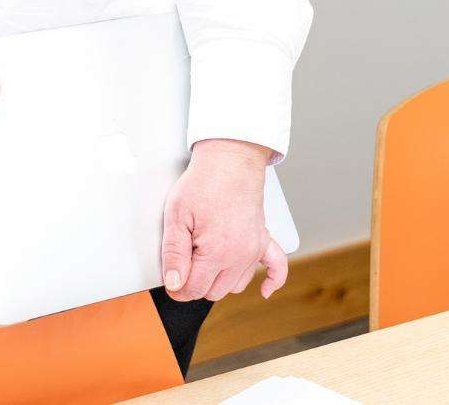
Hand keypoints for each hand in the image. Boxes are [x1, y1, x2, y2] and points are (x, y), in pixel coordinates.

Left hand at [160, 139, 286, 302]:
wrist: (229, 158)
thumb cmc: (203, 182)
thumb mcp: (176, 214)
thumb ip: (173, 253)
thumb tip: (175, 284)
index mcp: (217, 252)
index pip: (195, 289)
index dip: (178, 287)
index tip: (170, 281)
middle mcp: (240, 255)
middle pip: (214, 291)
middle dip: (196, 283)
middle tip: (183, 261)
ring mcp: (254, 249)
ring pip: (236, 285)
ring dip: (220, 280)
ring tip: (205, 258)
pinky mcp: (264, 239)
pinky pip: (277, 268)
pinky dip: (273, 281)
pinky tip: (264, 291)